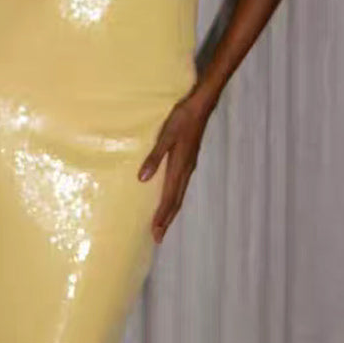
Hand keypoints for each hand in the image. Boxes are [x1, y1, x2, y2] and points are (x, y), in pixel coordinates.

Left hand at [138, 91, 211, 242]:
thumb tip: (142, 179)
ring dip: (170, 211)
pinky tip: (169, 198)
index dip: (162, 216)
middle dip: (166, 220)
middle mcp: (186, 170)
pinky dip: (174, 198)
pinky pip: (180, 186)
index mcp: (180, 166)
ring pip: (179, 194)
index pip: (170, 198)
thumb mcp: (165, 135)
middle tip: (158, 237)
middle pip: (176, 201)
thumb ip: (154, 156)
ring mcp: (189, 165)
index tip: (155, 232)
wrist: (201, 105)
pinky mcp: (188, 160)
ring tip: (162, 223)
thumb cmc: (182, 118)